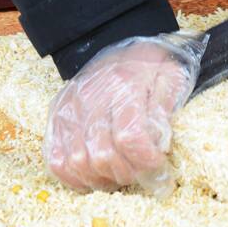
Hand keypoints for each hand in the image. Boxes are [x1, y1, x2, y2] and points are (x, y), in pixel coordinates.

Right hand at [43, 32, 206, 195]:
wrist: (122, 46)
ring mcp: (69, 106)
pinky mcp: (56, 116)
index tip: (159, 167)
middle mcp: (91, 94)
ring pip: (79, 162)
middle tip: (141, 173)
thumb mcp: (171, 77)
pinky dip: (75, 178)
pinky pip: (56, 160)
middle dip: (127, 174)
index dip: (146, 162)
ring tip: (119, 175)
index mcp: (125, 83)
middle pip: (103, 156)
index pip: (130, 137)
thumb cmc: (150, 67)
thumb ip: (168, 110)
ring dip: (103, 179)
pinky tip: (95, 177)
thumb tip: (158, 145)